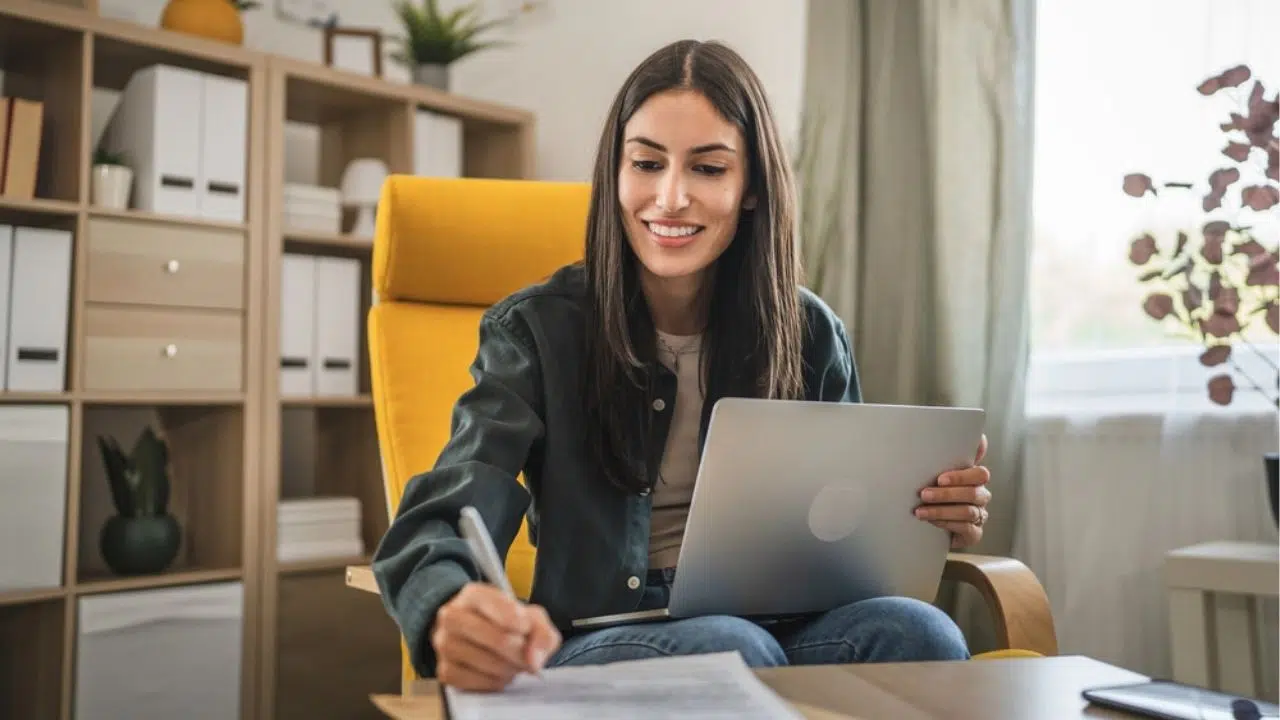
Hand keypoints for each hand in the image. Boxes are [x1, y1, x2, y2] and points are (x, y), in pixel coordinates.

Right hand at [431, 582, 561, 690]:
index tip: (527, 629)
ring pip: (488, 662)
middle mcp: (452, 615)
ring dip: (510, 668)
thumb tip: (534, 661)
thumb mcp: (530, 617)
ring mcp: (444, 644)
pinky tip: (500, 673)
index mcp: (473, 594)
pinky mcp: (444, 670)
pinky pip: (477, 682)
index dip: (520, 622)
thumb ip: (541, 633)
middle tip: (529, 657)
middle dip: (521, 652)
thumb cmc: (506, 623)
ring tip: (514, 663)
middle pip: (498, 639)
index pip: (497, 605)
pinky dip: (495, 681)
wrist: (478, 634)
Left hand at [915, 433, 990, 548]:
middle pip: (973, 492)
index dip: (963, 475)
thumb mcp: (934, 473)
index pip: (980, 472)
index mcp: (974, 478)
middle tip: (924, 494)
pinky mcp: (974, 533)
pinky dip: (947, 524)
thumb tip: (943, 438)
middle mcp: (980, 495)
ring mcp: (979, 514)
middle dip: (946, 494)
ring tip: (920, 511)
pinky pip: (966, 528)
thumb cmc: (935, 493)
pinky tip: (931, 521)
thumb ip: (940, 457)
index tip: (940, 477)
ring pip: (968, 511)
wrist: (932, 525)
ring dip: (942, 510)